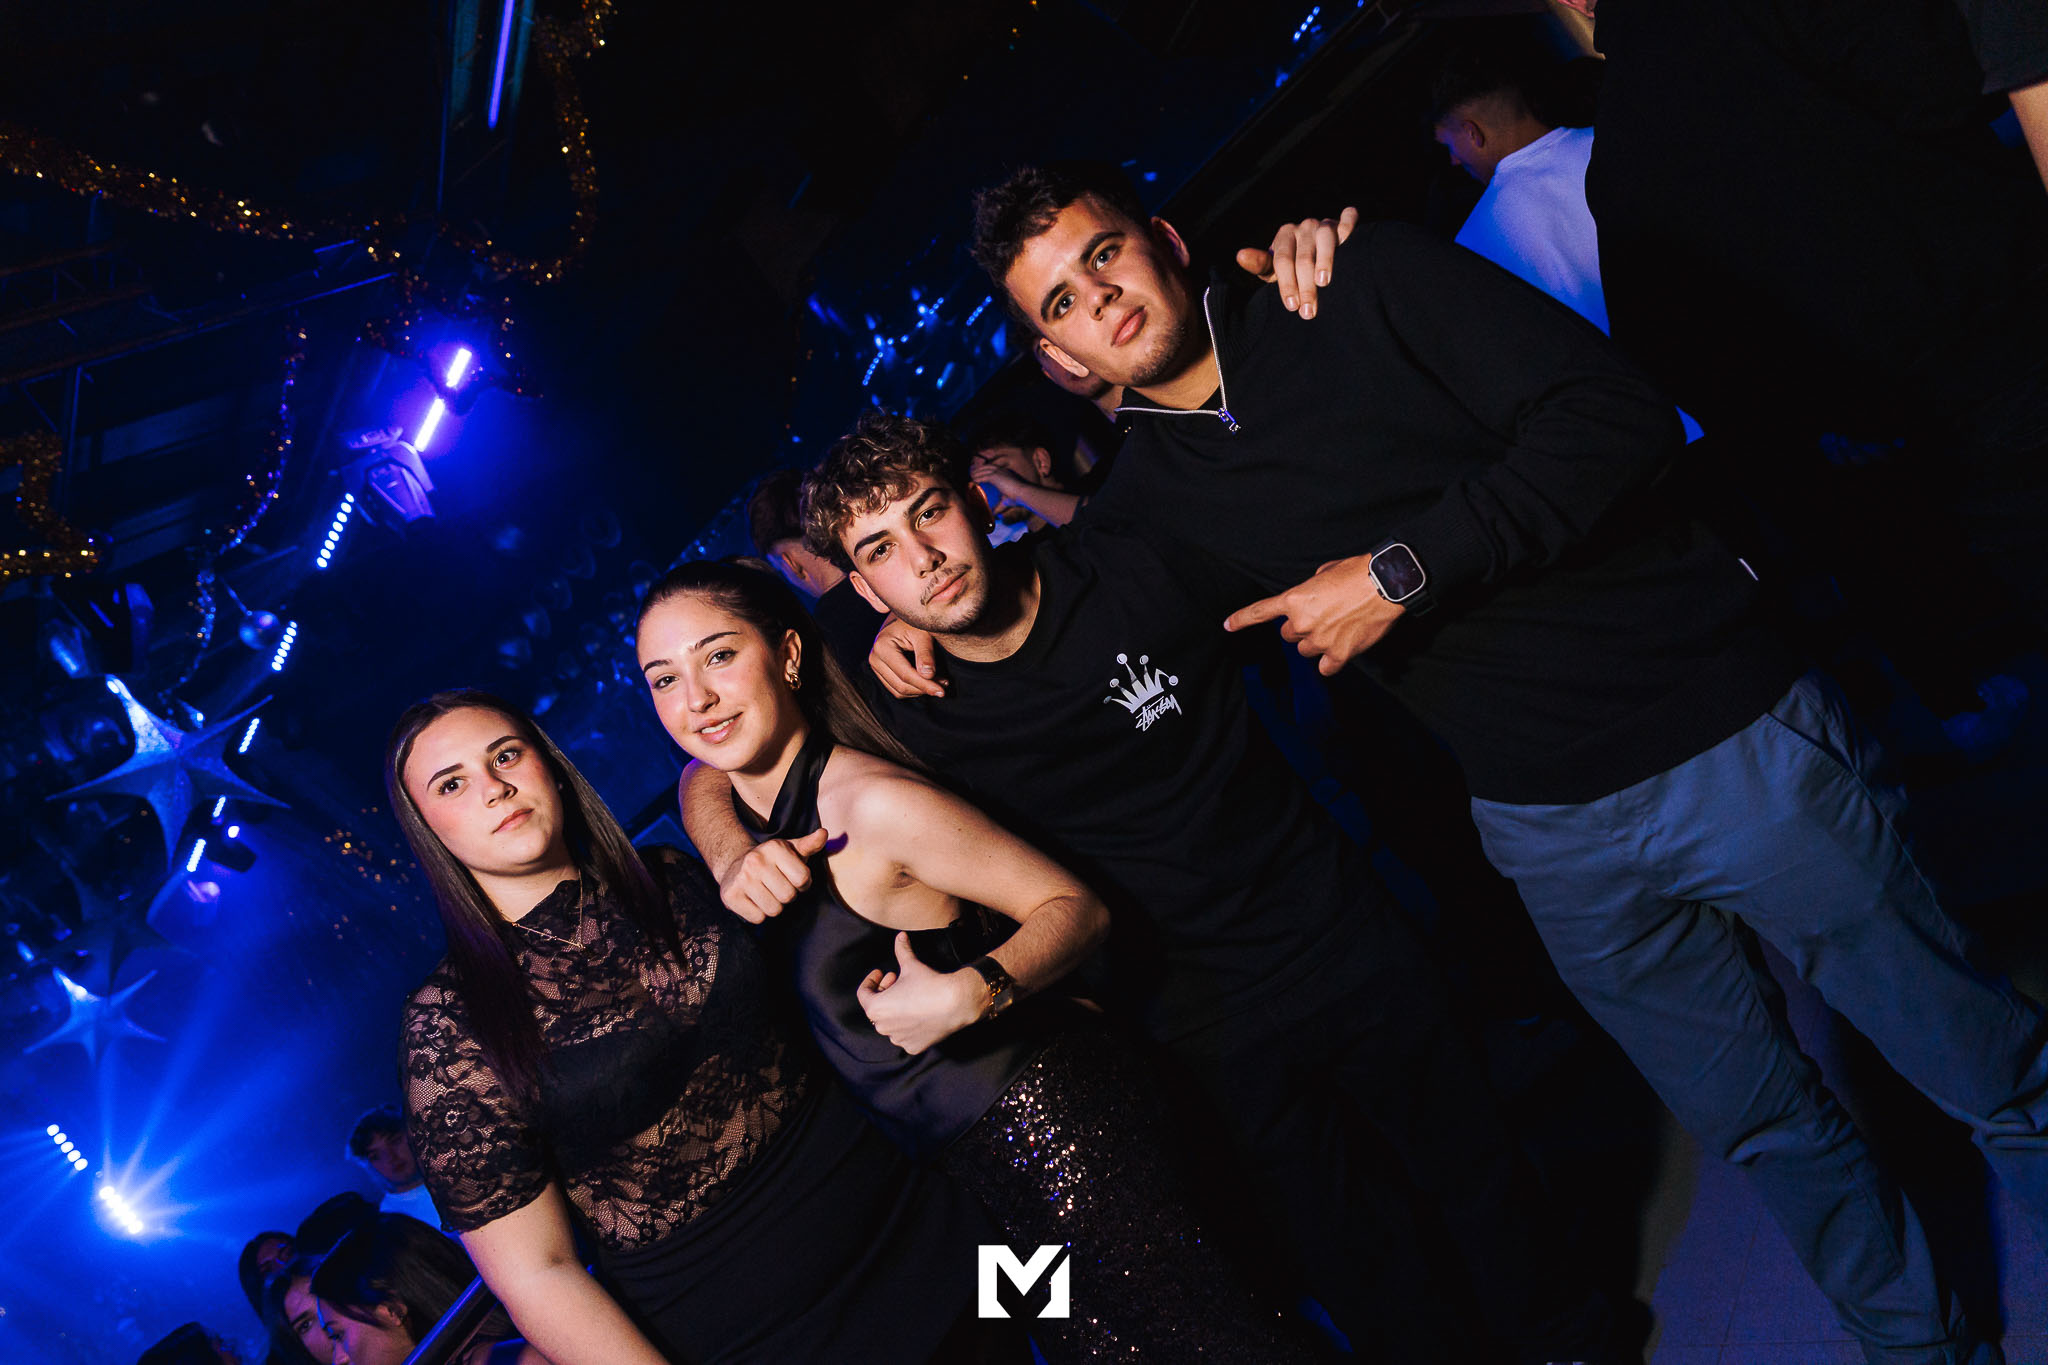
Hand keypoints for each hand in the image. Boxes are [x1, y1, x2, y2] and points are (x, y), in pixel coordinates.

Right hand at [717, 827, 828, 923]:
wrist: (735, 866)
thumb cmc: (772, 861)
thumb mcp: (791, 849)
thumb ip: (810, 844)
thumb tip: (823, 833)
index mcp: (774, 848)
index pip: (803, 879)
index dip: (802, 883)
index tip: (793, 878)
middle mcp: (756, 861)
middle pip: (788, 896)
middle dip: (787, 895)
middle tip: (777, 886)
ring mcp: (742, 879)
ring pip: (774, 910)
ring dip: (773, 906)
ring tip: (766, 893)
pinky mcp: (731, 896)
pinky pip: (758, 918)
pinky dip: (758, 914)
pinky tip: (753, 899)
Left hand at [856, 933, 984, 1053]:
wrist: (956, 1003)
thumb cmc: (929, 984)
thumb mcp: (911, 965)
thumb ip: (901, 950)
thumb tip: (900, 936)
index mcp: (876, 1008)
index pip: (863, 994)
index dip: (871, 980)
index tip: (882, 972)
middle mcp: (883, 1027)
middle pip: (877, 1008)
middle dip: (885, 992)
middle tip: (897, 980)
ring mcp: (898, 1039)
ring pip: (891, 1023)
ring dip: (895, 1010)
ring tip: (908, 996)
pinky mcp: (913, 1047)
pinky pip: (905, 1036)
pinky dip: (908, 1025)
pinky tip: (918, 1013)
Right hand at [870, 611, 946, 699]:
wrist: (904, 619)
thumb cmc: (915, 623)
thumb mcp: (922, 634)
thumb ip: (925, 654)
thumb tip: (928, 675)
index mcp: (882, 647)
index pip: (905, 675)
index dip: (925, 685)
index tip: (942, 691)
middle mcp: (875, 659)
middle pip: (901, 686)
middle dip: (923, 689)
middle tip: (943, 687)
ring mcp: (876, 667)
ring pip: (898, 691)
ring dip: (919, 691)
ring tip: (938, 683)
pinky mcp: (881, 672)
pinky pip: (896, 689)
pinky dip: (913, 689)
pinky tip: (927, 682)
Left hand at [969, 458, 1037, 507]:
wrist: (1023, 493)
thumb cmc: (1018, 499)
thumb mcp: (1006, 502)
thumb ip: (998, 507)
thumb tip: (993, 515)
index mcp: (1006, 474)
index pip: (994, 469)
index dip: (986, 471)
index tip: (980, 475)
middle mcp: (1002, 471)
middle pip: (988, 467)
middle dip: (979, 470)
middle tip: (972, 475)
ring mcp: (999, 472)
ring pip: (984, 470)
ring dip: (976, 473)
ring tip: (970, 477)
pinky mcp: (995, 476)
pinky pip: (983, 476)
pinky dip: (977, 478)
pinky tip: (973, 481)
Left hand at [1223, 554, 1403, 675]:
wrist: (1384, 584)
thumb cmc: (1358, 572)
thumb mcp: (1325, 571)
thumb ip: (1311, 586)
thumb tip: (1315, 594)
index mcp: (1295, 599)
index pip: (1260, 612)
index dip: (1242, 620)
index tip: (1228, 625)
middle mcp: (1302, 622)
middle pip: (1289, 635)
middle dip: (1300, 629)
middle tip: (1322, 618)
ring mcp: (1320, 641)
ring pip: (1306, 652)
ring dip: (1316, 644)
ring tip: (1337, 629)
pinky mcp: (1339, 654)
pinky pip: (1325, 668)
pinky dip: (1331, 662)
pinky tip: (1341, 650)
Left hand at [1235, 207, 1357, 318]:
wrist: (1314, 251)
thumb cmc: (1291, 266)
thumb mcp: (1274, 268)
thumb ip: (1260, 264)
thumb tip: (1240, 255)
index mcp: (1284, 236)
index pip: (1282, 260)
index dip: (1287, 284)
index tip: (1292, 306)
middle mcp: (1303, 228)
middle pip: (1303, 257)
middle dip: (1305, 287)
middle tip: (1308, 312)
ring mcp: (1323, 225)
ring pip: (1324, 240)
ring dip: (1325, 261)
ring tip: (1324, 282)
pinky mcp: (1342, 224)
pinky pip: (1347, 220)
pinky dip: (1349, 224)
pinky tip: (1349, 235)